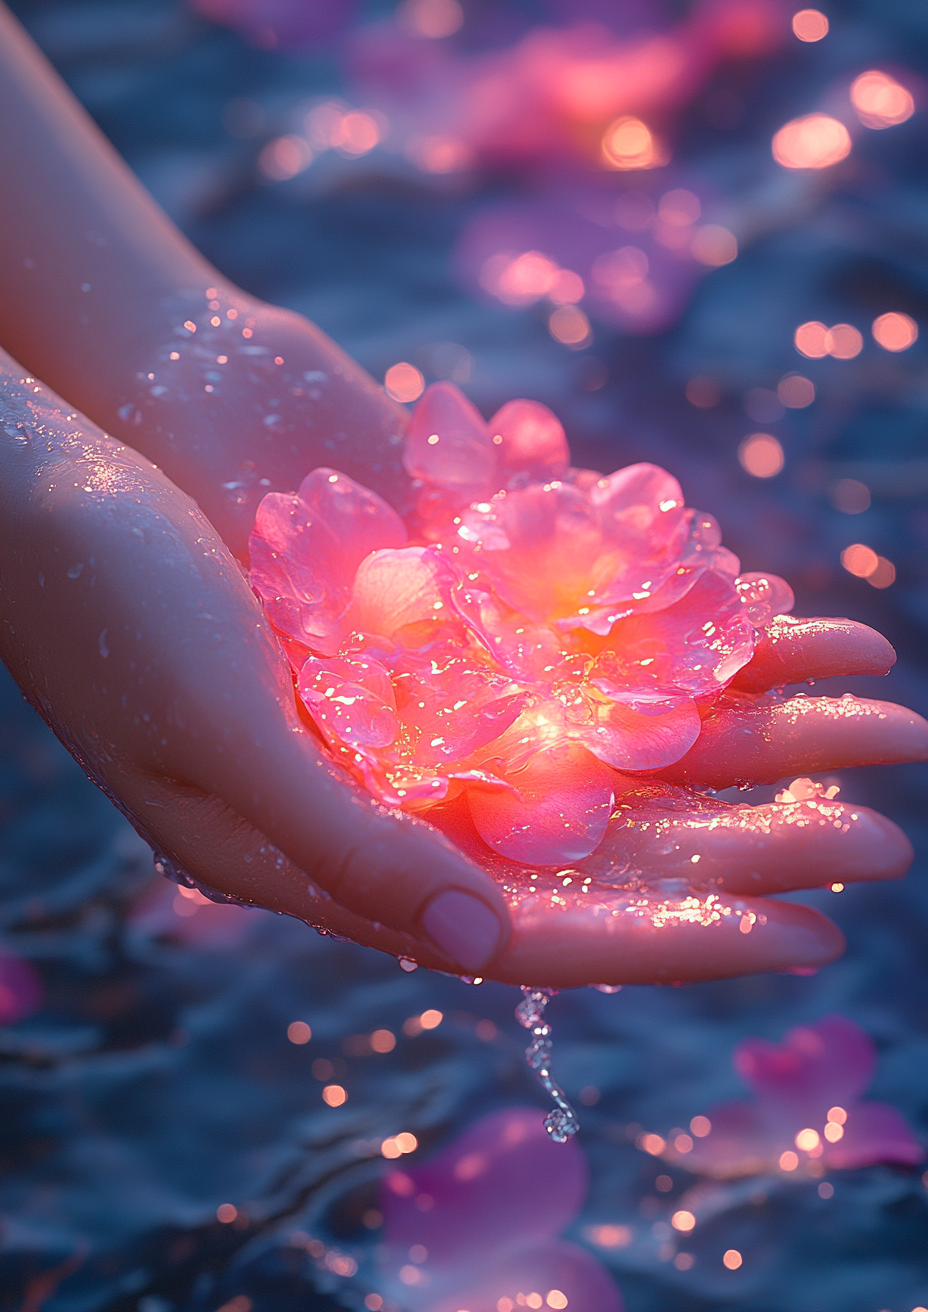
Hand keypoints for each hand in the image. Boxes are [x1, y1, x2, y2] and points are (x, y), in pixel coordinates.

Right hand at [2, 361, 923, 987]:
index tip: (799, 943)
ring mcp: (435, 686)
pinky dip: (679, 621)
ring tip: (879, 713)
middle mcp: (402, 782)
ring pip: (618, 723)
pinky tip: (777, 615)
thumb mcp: (220, 736)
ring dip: (746, 724)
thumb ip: (347, 844)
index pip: (525, 927)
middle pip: (604, 830)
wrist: (74, 452)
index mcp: (334, 854)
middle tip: (883, 836)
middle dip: (744, 837)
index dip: (665, 940)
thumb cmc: (108, 600)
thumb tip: (480, 944)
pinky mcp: (449, 600)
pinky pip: (586, 622)